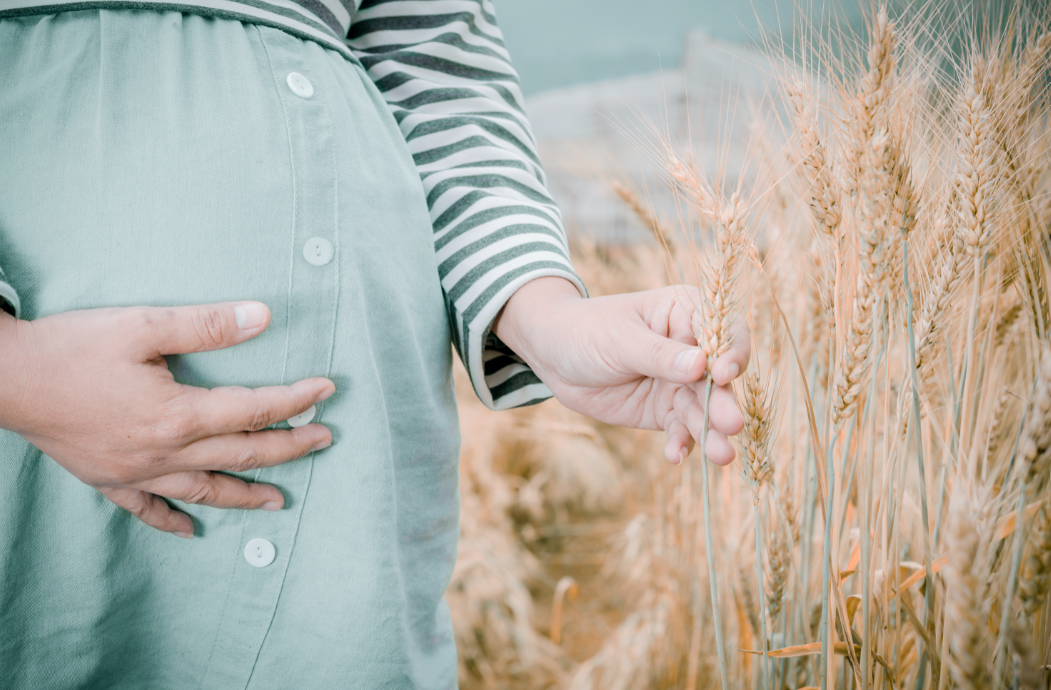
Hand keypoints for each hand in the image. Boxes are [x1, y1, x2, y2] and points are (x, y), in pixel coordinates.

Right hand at [0, 302, 333, 537]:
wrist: (5, 379)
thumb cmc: (72, 348)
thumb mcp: (143, 326)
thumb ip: (207, 325)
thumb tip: (262, 316)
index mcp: (178, 414)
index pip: (255, 410)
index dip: (296, 401)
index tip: (327, 391)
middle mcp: (164, 452)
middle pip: (242, 455)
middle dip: (289, 449)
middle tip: (324, 442)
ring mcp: (136, 472)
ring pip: (205, 490)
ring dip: (246, 495)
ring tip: (280, 501)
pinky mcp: (108, 479)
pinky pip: (147, 509)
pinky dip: (172, 520)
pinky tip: (192, 531)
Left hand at [492, 277, 748, 464]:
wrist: (553, 355)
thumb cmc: (587, 331)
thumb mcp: (620, 339)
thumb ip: (659, 355)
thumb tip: (702, 365)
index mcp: (687, 313)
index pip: (724, 332)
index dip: (732, 353)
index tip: (723, 375)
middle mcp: (693, 349)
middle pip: (717, 378)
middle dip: (723, 402)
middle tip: (732, 425)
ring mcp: (680, 383)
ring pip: (703, 409)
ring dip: (711, 432)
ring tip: (721, 456)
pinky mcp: (665, 410)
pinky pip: (680, 429)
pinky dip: (681, 443)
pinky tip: (676, 456)